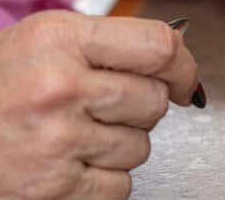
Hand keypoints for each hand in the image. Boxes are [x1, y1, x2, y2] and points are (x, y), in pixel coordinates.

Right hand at [0, 11, 198, 198]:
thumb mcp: (41, 42)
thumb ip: (107, 44)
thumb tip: (176, 57)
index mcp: (59, 39)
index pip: (159, 46)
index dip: (183, 65)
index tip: (184, 78)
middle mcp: (59, 87)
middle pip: (154, 100)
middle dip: (141, 108)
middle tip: (104, 108)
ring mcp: (55, 140)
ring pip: (140, 145)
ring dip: (119, 145)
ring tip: (74, 135)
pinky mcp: (52, 188)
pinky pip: (119, 185)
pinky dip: (104, 180)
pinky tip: (69, 164)